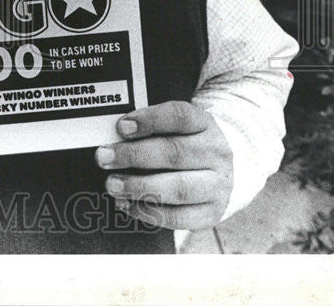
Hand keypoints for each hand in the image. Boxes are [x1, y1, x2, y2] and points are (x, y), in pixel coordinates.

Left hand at [95, 101, 233, 229]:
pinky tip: (127, 204)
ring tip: (113, 184)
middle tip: (104, 157)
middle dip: (133, 155)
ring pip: (178, 188)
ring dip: (139, 187)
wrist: (229, 169)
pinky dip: (149, 212)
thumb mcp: (178, 127)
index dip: (150, 120)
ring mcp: (217, 185)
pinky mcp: (211, 213)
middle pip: (174, 153)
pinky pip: (178, 217)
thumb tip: (114, 136)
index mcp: (205, 124)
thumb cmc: (188, 144)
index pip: (180, 116)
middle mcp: (215, 154)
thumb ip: (150, 128)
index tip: (121, 126)